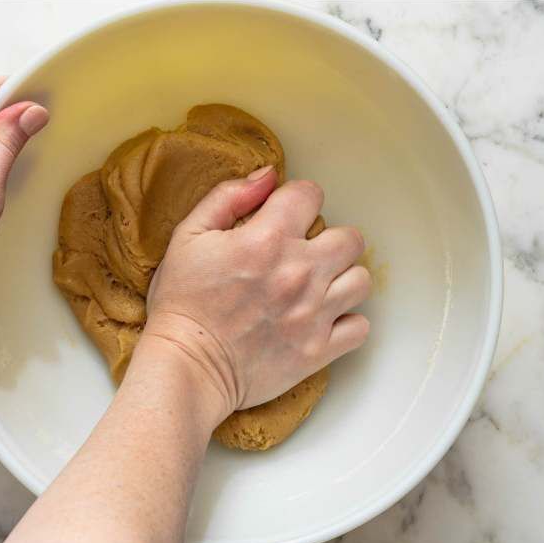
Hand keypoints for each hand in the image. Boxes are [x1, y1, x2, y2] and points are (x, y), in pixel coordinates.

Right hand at [136, 167, 371, 426]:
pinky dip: (348, 322)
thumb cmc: (183, 303)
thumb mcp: (189, 236)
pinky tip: (327, 320)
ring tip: (321, 287)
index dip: (299, 201)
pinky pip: (360, 327)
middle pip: (350, 239)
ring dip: (343, 279)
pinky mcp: (320, 350)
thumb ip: (229, 198)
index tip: (287, 216)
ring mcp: (315, 314)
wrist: (187, 366)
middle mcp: (300, 273)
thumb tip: (268, 176)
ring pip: (361, 281)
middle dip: (331, 240)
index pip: (311, 195)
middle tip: (308, 254)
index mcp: (268, 239)